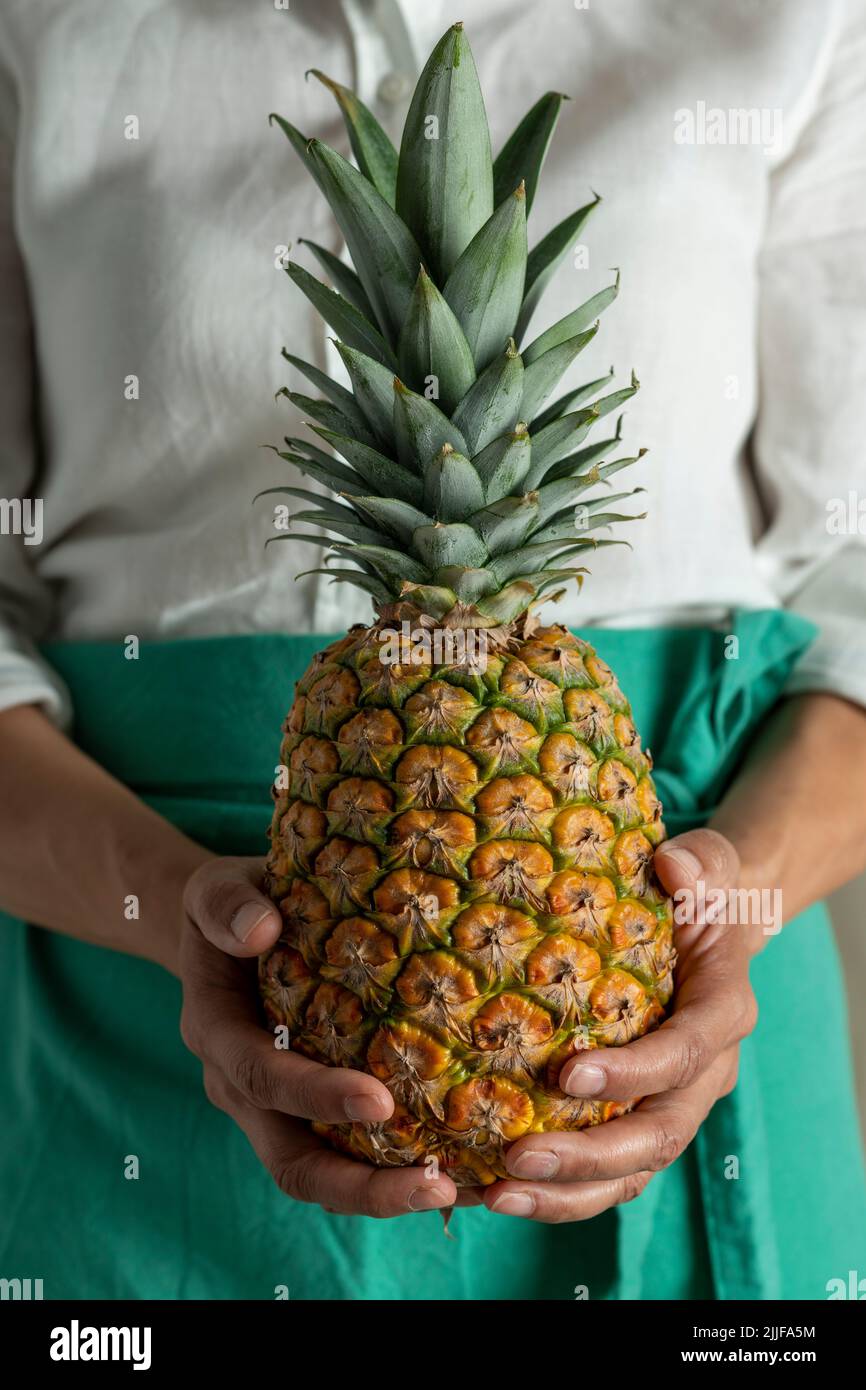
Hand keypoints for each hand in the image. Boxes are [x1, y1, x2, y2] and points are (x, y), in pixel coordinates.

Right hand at [178, 857, 457, 1215]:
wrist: (229, 929)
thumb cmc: (233, 905)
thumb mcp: (214, 888)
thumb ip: (227, 904)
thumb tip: (261, 929)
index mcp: (217, 1033)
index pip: (261, 1077)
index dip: (315, 1097)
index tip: (379, 1101)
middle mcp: (242, 1087)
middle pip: (293, 1162)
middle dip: (361, 1186)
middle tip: (436, 1185)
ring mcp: (276, 1109)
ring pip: (324, 1175)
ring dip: (386, 1194)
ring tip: (461, 1191)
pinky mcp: (312, 1112)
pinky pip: (350, 1158)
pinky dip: (398, 1174)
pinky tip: (465, 1176)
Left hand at [484, 828, 758, 1221]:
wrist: (708, 929)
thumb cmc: (697, 892)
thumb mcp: (707, 866)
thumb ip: (699, 864)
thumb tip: (672, 864)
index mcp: (724, 1012)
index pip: (684, 1052)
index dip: (633, 1072)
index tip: (567, 1074)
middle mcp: (707, 1072)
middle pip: (658, 1135)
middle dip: (589, 1155)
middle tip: (517, 1158)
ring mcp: (675, 1105)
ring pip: (632, 1171)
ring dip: (568, 1192)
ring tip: (498, 1193)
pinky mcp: (640, 1121)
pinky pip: (608, 1174)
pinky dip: (559, 1191)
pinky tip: (492, 1191)